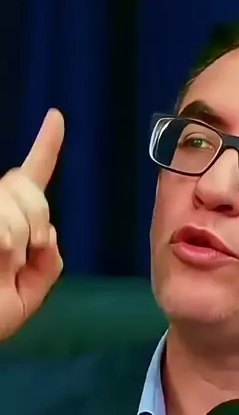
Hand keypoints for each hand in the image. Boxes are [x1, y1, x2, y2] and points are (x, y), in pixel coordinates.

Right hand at [0, 109, 64, 341]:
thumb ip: (47, 265)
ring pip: (9, 198)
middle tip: (18, 257)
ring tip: (1, 264)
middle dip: (35, 219)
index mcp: (12, 226)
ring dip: (15, 236)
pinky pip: (0, 218)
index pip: (31, 180)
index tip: (57, 118)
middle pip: (26, 185)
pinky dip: (5, 240)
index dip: (46, 147)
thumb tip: (47, 232)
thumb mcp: (28, 296)